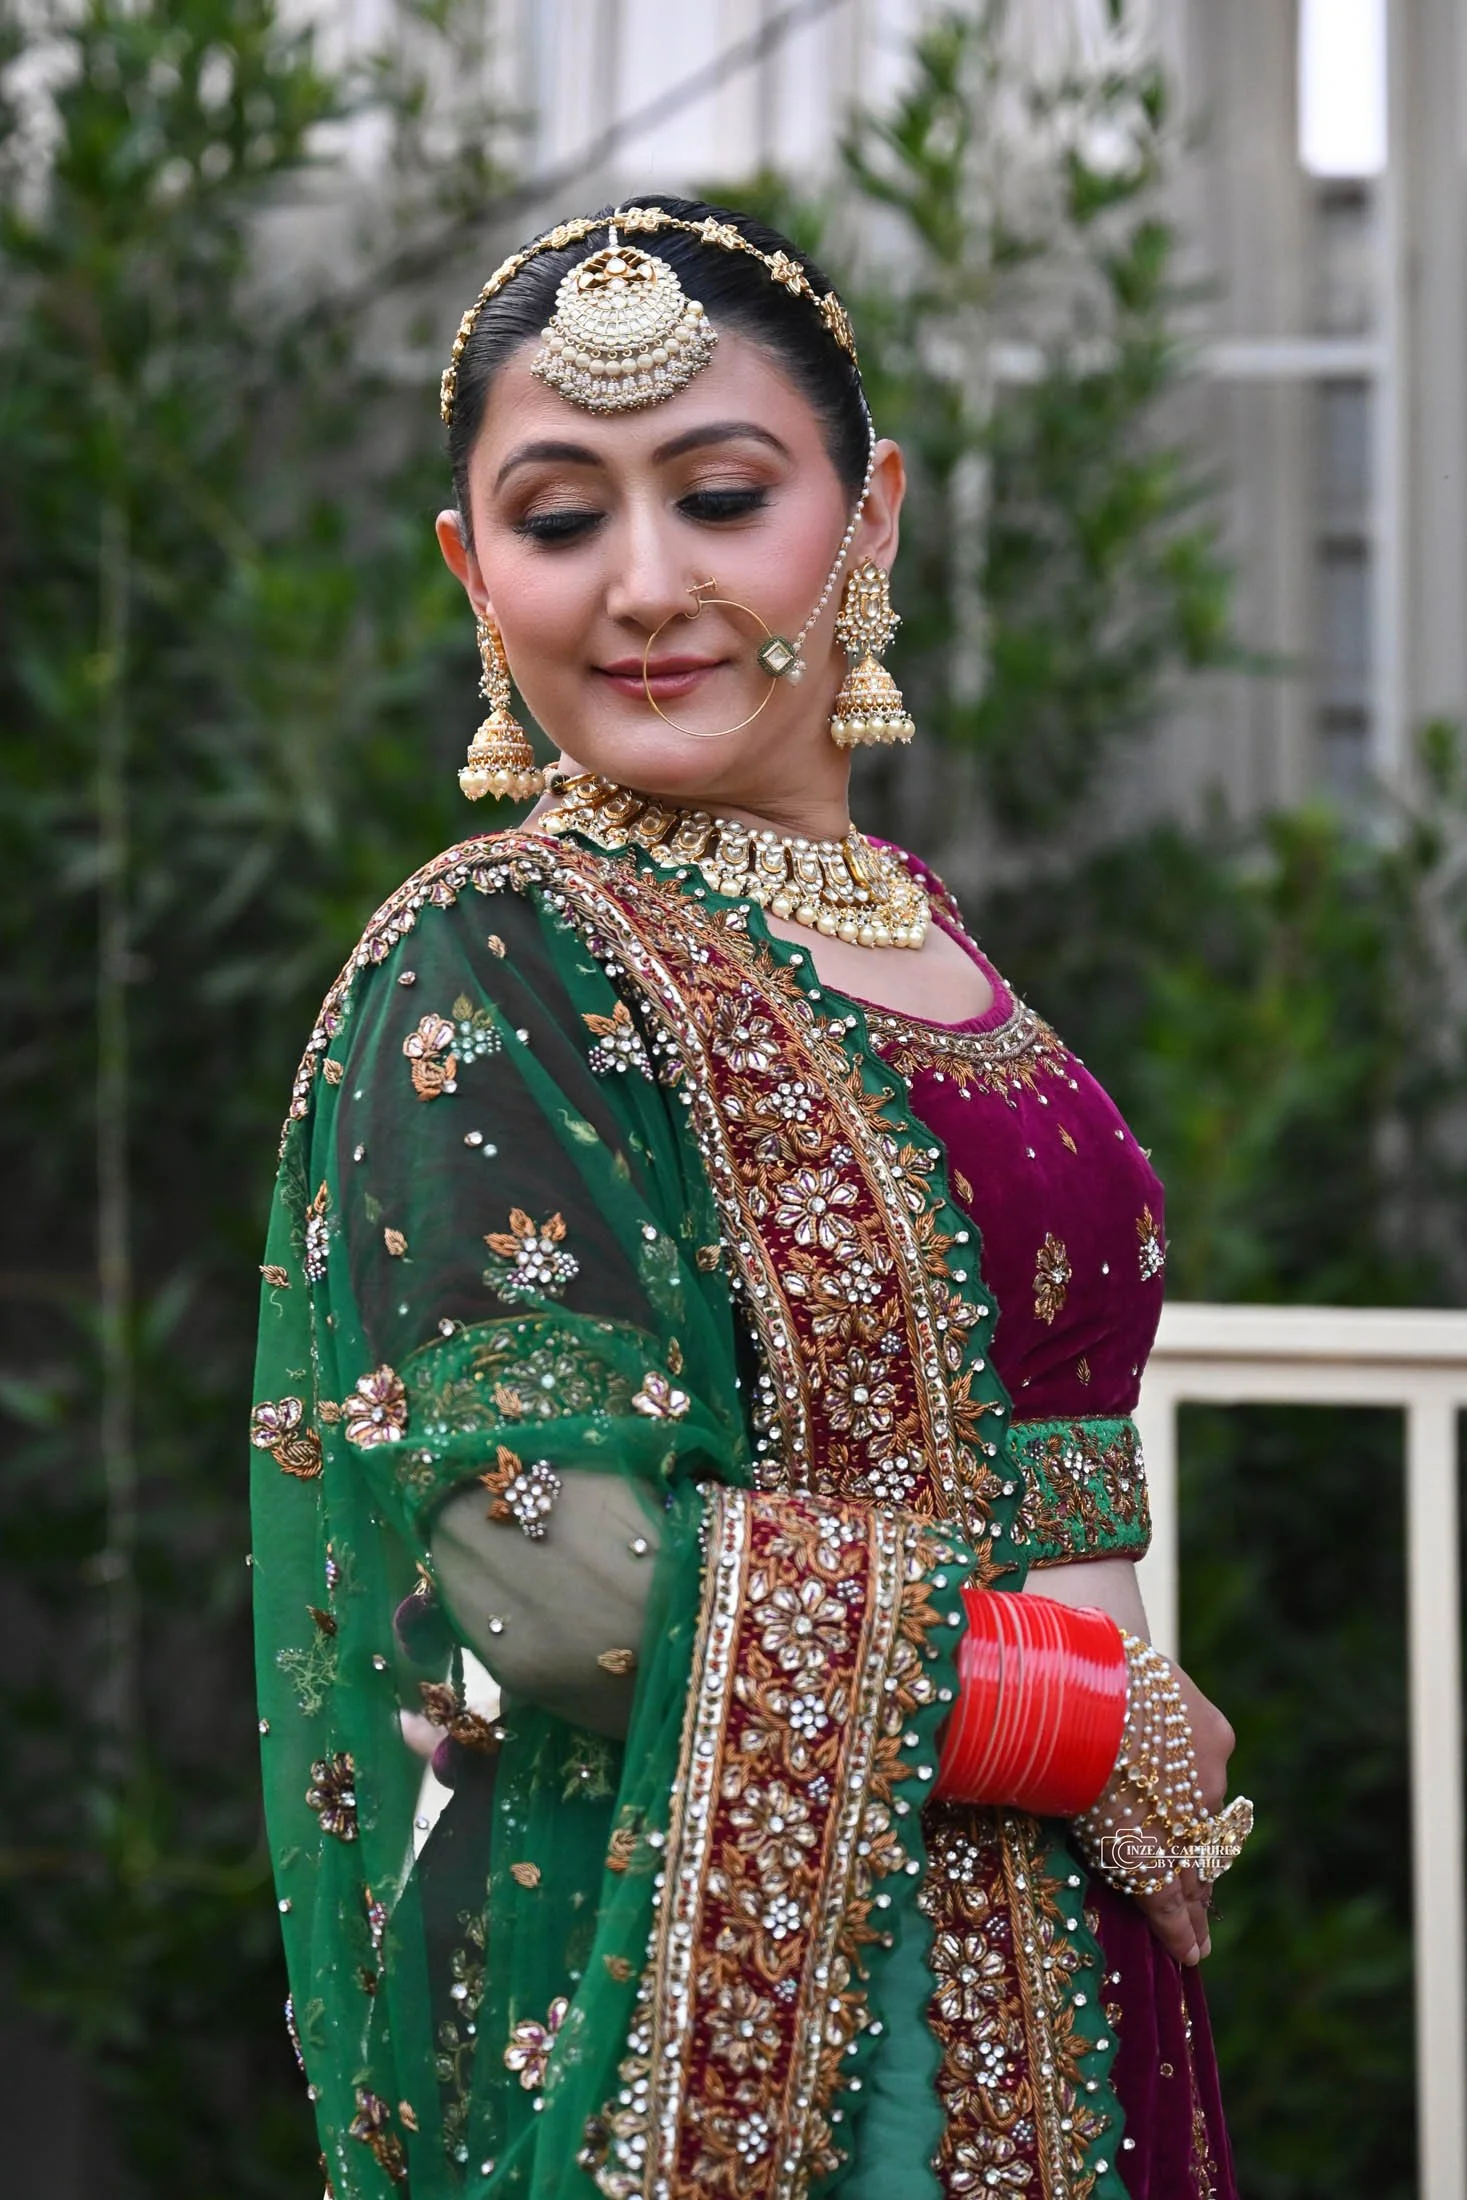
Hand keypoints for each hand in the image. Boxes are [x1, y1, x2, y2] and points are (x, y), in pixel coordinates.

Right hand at [1021, 1559, 1237, 1963]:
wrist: (1071, 1686)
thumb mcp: (1107, 1672)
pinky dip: (1181, 1929)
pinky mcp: (1155, 1858)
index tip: (1198, 1842)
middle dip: (1201, 1863)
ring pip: (1197, 1868)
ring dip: (1194, 1902)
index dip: (1196, 1816)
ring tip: (1196, 1936)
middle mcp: (1207, 1774)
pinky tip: (1189, 1951)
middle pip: (1207, 1830)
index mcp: (1203, 1726)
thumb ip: (1106, 1693)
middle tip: (1201, 1899)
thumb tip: (1060, 1663)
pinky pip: (1172, 1900)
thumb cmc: (1075, 1662)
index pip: (1204, 1783)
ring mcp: (1184, 1818)